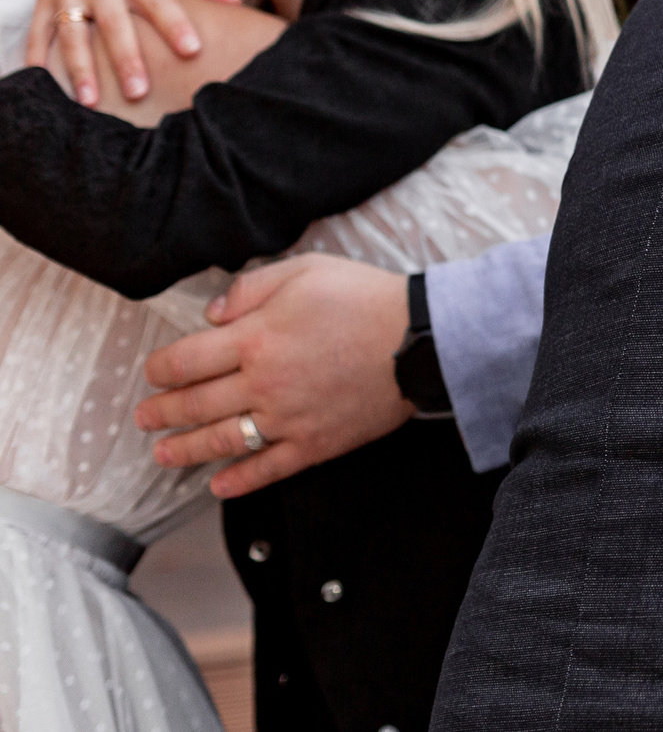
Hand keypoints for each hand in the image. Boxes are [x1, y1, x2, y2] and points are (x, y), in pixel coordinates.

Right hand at [19, 0, 239, 105]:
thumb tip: (236, 1)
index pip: (159, 0)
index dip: (175, 24)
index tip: (192, 50)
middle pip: (114, 23)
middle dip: (126, 57)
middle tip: (138, 92)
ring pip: (73, 32)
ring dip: (80, 66)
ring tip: (90, 100)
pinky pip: (37, 29)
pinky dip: (36, 54)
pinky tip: (39, 80)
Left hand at [135, 254, 412, 497]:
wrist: (423, 339)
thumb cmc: (366, 299)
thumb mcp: (307, 270)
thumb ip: (252, 288)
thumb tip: (213, 315)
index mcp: (255, 338)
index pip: (185, 360)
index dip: (159, 369)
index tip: (153, 373)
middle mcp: (263, 383)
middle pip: (194, 404)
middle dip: (161, 413)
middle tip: (145, 418)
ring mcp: (288, 418)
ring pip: (221, 441)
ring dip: (185, 450)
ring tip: (164, 454)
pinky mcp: (315, 443)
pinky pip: (268, 468)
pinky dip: (239, 481)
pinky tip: (219, 486)